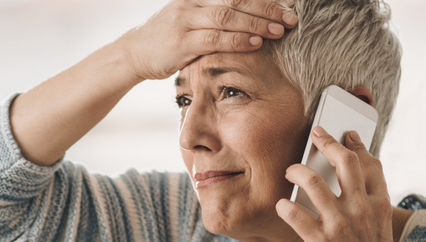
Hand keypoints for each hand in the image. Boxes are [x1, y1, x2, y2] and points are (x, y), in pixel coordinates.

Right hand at [118, 0, 297, 80]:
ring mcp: (185, 21)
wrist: (134, 52)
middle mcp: (193, 2)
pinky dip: (237, 41)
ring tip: (279, 30)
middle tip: (291, 17)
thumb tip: (250, 16)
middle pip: (237, 0)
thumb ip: (217, 14)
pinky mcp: (181, 42)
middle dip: (267, 8)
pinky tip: (255, 43)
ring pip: (228, 17)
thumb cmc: (168, 37)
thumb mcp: (191, 17)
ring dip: (257, 24)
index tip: (288, 3)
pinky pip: (214, 39)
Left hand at [275, 127, 399, 241]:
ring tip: (290, 170)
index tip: (348, 137)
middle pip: (345, 161)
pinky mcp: (319, 240)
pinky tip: (281, 207)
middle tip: (316, 133)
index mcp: (380, 207)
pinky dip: (284, 207)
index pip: (372, 165)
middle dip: (328, 142)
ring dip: (297, 170)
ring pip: (313, 180)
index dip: (358, 146)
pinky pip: (294, 212)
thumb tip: (350, 193)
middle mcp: (361, 209)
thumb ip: (368, 211)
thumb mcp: (380, 234)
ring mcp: (340, 224)